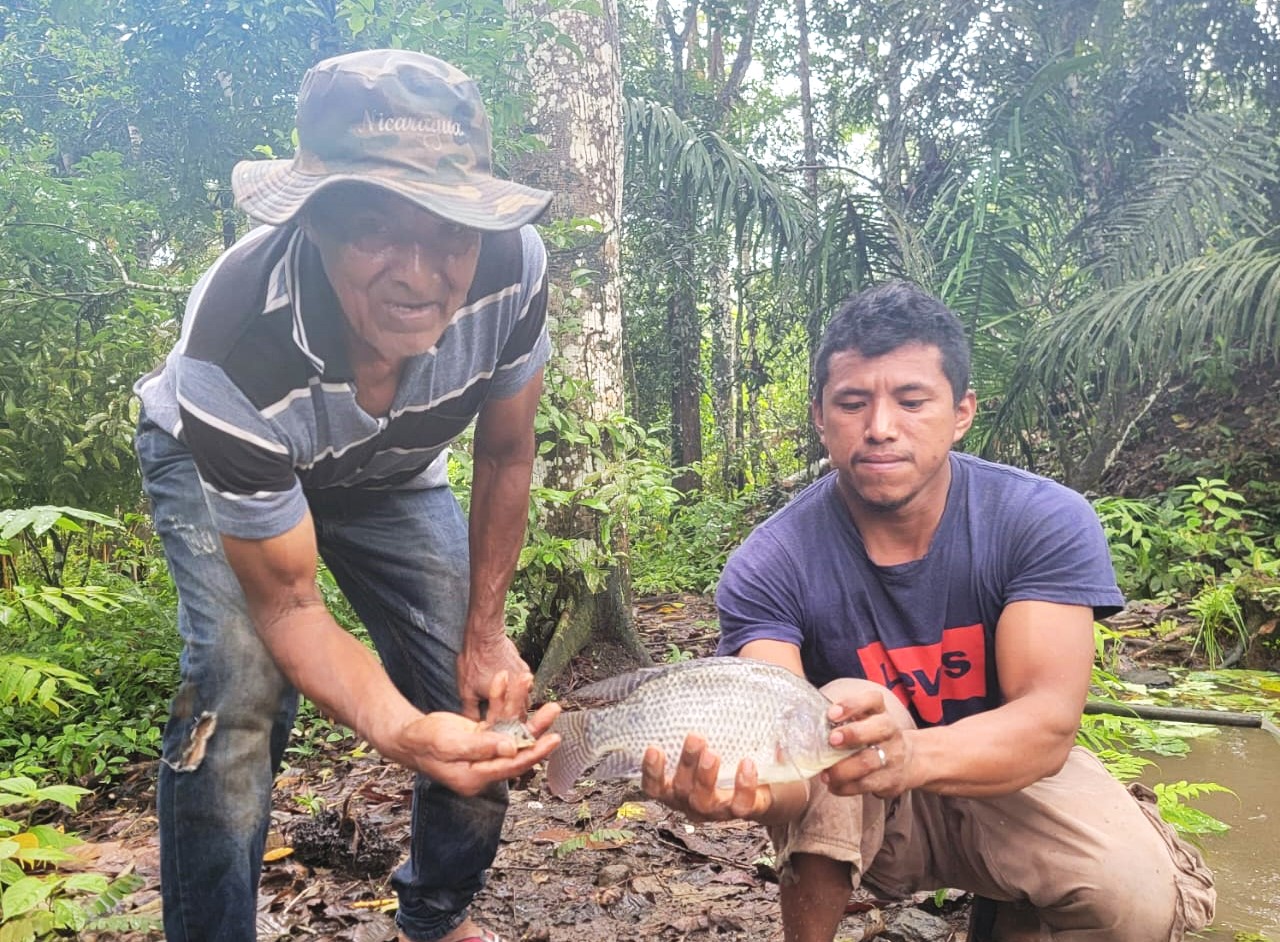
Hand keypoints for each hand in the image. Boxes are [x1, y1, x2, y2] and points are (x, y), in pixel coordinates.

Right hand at [387, 671, 560, 794]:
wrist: (405, 735)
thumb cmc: (422, 742)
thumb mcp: (450, 743)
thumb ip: (481, 747)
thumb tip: (513, 748)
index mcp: (477, 776)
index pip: (513, 765)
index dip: (535, 752)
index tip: (554, 739)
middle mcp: (484, 765)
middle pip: (517, 746)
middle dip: (536, 726)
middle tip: (553, 709)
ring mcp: (483, 750)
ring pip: (508, 728)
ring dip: (517, 704)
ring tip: (526, 680)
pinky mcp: (480, 737)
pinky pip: (495, 717)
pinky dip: (499, 699)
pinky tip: (503, 680)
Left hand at [457, 630, 531, 719]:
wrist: (484, 636)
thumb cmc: (476, 661)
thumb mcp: (467, 690)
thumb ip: (471, 710)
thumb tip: (472, 724)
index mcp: (509, 698)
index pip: (516, 720)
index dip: (510, 728)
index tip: (504, 731)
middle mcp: (522, 688)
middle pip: (523, 709)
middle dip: (514, 715)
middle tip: (504, 719)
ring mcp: (524, 675)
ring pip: (524, 695)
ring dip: (517, 701)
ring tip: (505, 704)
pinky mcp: (523, 665)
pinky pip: (523, 682)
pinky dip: (517, 687)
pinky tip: (506, 686)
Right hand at [640, 734, 773, 822]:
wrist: (762, 788)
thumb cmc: (726, 760)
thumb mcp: (711, 745)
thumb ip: (705, 727)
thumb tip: (701, 690)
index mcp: (676, 789)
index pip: (654, 787)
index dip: (651, 772)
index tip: (653, 748)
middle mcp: (691, 803)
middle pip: (681, 789)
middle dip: (686, 763)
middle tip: (695, 737)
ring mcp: (716, 810)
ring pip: (704, 800)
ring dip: (706, 777)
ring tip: (712, 753)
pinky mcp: (742, 810)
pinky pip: (740, 804)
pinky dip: (743, 785)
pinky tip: (746, 763)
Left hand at [821, 688, 913, 798]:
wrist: (908, 761)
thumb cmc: (872, 737)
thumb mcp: (863, 721)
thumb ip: (840, 720)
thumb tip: (803, 723)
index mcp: (879, 712)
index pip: (872, 700)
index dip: (852, 705)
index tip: (831, 713)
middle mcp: (890, 731)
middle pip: (878, 728)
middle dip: (852, 734)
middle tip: (831, 740)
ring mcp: (893, 755)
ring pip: (870, 762)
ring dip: (843, 769)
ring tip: (825, 773)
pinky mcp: (891, 779)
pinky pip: (867, 784)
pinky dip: (846, 787)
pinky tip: (833, 786)